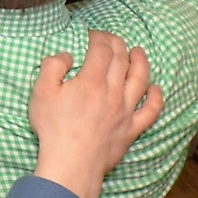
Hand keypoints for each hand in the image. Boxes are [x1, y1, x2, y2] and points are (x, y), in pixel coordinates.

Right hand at [30, 30, 163, 197]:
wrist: (72, 162)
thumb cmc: (54, 128)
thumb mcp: (41, 92)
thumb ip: (52, 67)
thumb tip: (66, 55)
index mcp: (91, 80)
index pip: (101, 50)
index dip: (99, 38)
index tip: (93, 34)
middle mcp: (113, 92)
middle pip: (121, 61)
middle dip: (118, 44)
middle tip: (113, 39)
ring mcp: (126, 110)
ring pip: (140, 80)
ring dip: (141, 63)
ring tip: (139, 52)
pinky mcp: (132, 128)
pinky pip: (151, 110)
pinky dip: (156, 97)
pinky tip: (156, 89)